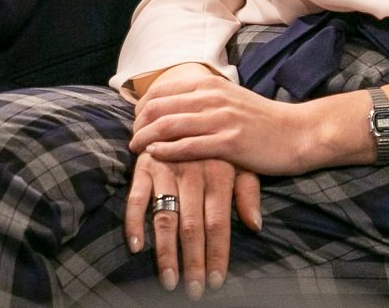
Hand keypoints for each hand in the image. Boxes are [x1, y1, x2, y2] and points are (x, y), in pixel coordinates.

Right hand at [123, 150, 259, 298]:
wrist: (188, 99)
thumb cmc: (218, 142)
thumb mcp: (240, 160)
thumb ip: (247, 191)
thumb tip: (255, 225)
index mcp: (219, 173)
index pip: (219, 223)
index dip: (217, 254)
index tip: (216, 281)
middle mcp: (192, 172)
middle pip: (192, 225)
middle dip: (193, 261)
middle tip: (194, 291)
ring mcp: (166, 168)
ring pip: (165, 217)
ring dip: (166, 252)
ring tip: (169, 280)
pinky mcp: (144, 164)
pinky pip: (136, 197)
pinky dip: (133, 221)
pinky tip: (136, 246)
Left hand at [130, 69, 324, 176]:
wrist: (298, 132)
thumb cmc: (262, 120)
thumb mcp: (230, 99)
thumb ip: (203, 99)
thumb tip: (175, 105)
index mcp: (210, 84)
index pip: (162, 90)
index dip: (142, 107)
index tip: (135, 122)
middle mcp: (212, 97)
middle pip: (159, 107)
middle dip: (139, 123)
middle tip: (131, 138)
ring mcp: (220, 119)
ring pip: (169, 125)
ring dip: (146, 137)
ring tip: (135, 148)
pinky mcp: (229, 143)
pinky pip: (188, 146)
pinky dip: (166, 151)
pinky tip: (154, 155)